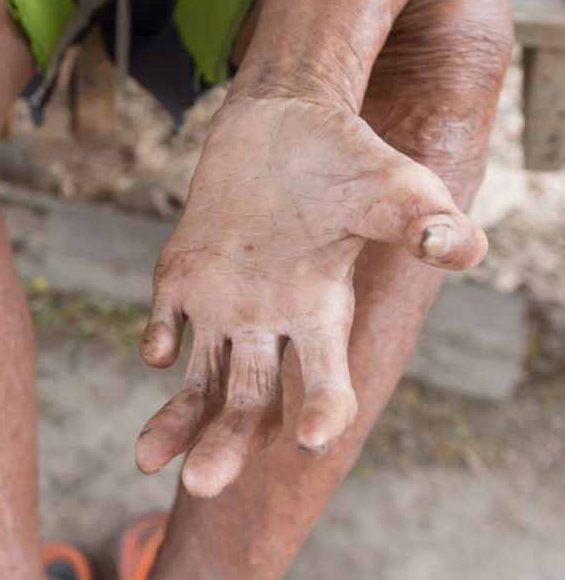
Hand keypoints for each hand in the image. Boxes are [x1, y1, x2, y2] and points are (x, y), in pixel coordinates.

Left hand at [135, 96, 485, 496]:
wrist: (280, 122)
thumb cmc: (345, 157)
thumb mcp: (392, 185)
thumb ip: (421, 219)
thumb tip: (460, 246)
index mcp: (321, 313)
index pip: (323, 380)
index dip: (321, 408)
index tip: (313, 437)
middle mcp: (270, 322)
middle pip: (248, 402)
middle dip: (226, 444)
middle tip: (202, 487)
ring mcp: (222, 304)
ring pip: (199, 380)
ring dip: (178, 422)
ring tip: (148, 461)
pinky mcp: (181, 276)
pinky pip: (163, 324)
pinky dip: (156, 339)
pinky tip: (157, 348)